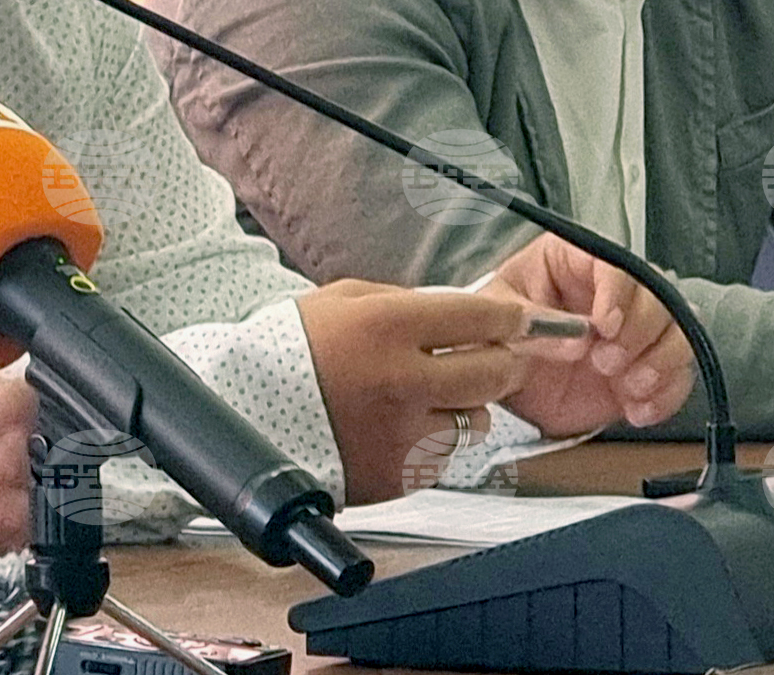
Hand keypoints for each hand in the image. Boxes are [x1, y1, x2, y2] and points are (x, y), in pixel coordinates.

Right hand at [296, 278, 537, 501]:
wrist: (244, 413)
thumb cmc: (288, 353)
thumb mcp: (338, 300)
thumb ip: (402, 302)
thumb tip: (461, 313)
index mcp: (384, 326)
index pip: (480, 318)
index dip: (515, 319)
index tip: (529, 321)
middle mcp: (401, 379)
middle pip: (495, 373)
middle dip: (506, 363)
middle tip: (499, 358)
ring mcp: (401, 432)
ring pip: (477, 420)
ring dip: (465, 405)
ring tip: (427, 397)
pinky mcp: (397, 474)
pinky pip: (444, 457)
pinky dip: (433, 442)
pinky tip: (399, 427)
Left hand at [488, 233, 692, 433]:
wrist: (502, 382)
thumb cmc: (494, 335)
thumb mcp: (494, 323)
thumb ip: (530, 326)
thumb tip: (577, 340)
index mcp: (570, 261)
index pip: (611, 262)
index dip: (617, 292)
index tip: (606, 326)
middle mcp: (610, 289)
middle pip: (657, 294)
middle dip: (639, 332)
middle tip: (606, 362)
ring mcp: (634, 328)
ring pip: (678, 330)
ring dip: (662, 362)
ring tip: (627, 387)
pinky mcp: (646, 366)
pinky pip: (678, 376)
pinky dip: (666, 396)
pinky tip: (637, 410)